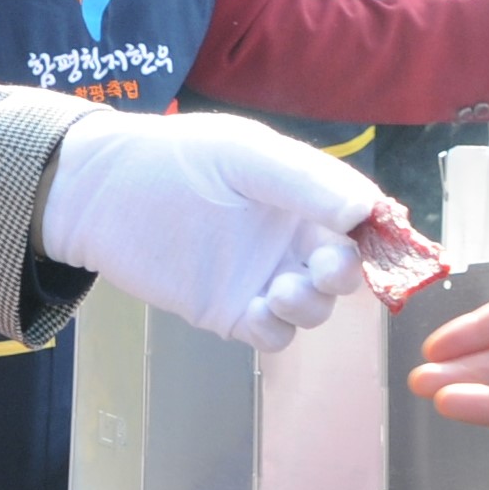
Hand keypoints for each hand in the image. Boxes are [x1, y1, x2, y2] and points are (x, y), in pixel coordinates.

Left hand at [39, 105, 388, 352]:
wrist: (103, 192)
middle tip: (324, 269)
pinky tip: (258, 312)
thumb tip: (364, 211)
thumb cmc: (175, 158)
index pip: (360, 219)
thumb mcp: (244, 155)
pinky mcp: (230, 310)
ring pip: (314, 307)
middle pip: (344, 269)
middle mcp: (289, 238)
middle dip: (346, 274)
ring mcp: (261, 277)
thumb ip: (304, 181)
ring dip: (312, 305)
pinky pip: (272, 334)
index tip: (385, 242)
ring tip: (281, 290)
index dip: (380, 234)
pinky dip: (277, 330)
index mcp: (303, 194)